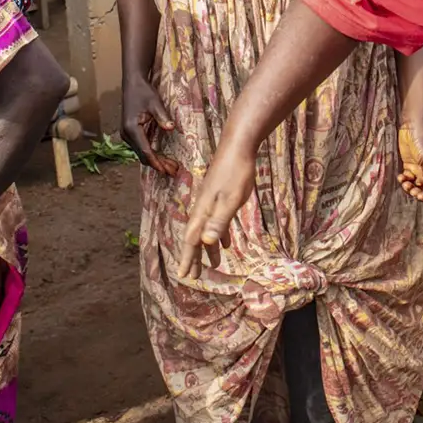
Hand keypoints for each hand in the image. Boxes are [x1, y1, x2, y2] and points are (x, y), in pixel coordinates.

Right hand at [121, 76, 178, 175]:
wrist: (132, 83)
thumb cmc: (144, 92)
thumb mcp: (155, 103)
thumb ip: (162, 117)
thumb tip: (172, 128)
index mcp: (131, 128)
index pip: (145, 150)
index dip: (156, 162)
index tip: (167, 170)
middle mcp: (126, 135)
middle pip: (143, 155)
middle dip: (158, 164)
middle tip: (174, 171)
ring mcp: (127, 135)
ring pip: (141, 153)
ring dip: (155, 160)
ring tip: (171, 167)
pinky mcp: (130, 134)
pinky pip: (141, 148)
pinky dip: (151, 154)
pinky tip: (162, 158)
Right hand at [175, 142, 256, 280]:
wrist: (238, 146)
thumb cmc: (235, 173)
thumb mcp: (230, 200)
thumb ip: (218, 221)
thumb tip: (205, 242)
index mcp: (202, 211)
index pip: (192, 240)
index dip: (188, 258)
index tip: (184, 275)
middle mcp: (203, 208)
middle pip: (196, 238)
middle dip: (195, 257)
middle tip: (194, 276)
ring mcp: (210, 202)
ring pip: (206, 230)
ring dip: (208, 248)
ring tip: (213, 264)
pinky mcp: (220, 196)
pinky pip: (216, 222)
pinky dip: (219, 235)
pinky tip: (227, 243)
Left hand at [398, 121, 422, 202]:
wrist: (414, 125)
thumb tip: (421, 186)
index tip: (420, 195)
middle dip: (419, 193)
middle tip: (411, 190)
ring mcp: (421, 169)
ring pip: (417, 186)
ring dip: (410, 188)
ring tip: (404, 182)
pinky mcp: (411, 164)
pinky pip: (408, 179)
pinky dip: (404, 181)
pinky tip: (401, 177)